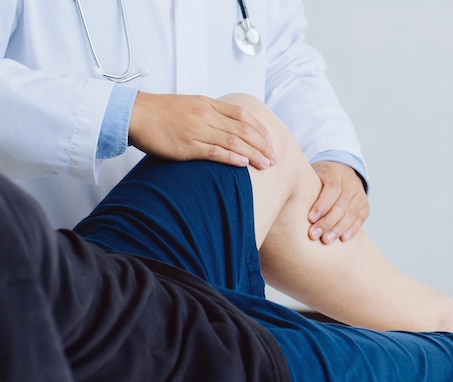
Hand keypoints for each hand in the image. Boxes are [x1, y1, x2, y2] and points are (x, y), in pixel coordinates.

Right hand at [128, 92, 275, 168]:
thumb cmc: (161, 113)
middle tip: (275, 158)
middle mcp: (206, 115)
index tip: (270, 140)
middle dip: (262, 145)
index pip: (242, 115)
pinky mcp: (187, 145)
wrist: (135, 114)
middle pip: (243, 130)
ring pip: (233, 141)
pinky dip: (231, 157)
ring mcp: (197, 130)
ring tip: (266, 164)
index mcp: (208, 104)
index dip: (259, 128)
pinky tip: (244, 164)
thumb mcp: (189, 105)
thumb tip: (227, 127)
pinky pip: (214, 151)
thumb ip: (209, 114)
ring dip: (253, 154)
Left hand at [308, 161, 368, 243]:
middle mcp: (351, 183)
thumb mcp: (311, 175)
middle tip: (314, 235)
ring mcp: (360, 195)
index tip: (310, 218)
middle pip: (341, 205)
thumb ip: (304, 185)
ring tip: (325, 240)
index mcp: (335, 173)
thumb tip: (286, 202)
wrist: (341, 172)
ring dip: (338, 229)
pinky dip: (352, 230)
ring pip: (351, 214)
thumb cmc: (319, 178)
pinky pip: (360, 220)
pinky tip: (342, 239)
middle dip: (327, 222)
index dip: (322, 205)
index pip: (332, 189)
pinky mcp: (364, 207)